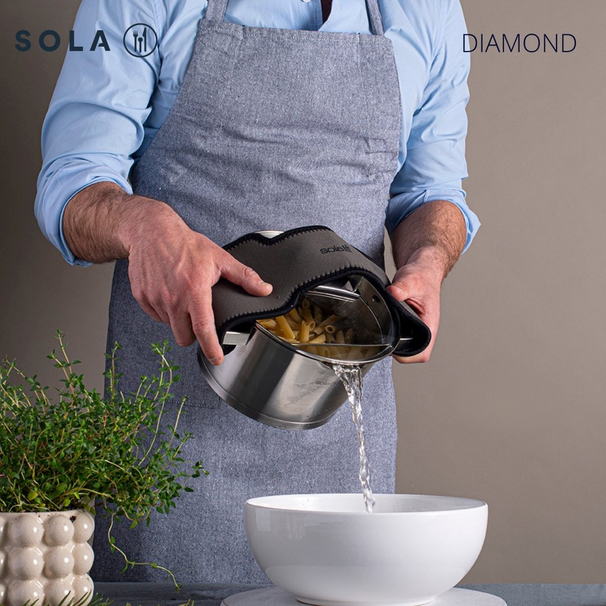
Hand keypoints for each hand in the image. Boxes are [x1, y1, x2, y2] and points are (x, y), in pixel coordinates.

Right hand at [121, 200, 271, 364]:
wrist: (151, 231)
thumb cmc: (185, 244)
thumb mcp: (219, 258)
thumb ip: (244, 276)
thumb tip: (264, 289)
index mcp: (194, 291)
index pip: (203, 329)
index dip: (211, 348)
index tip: (217, 358)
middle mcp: (172, 299)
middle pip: (184, 336)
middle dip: (193, 335)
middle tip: (199, 320)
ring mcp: (154, 299)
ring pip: (169, 326)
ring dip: (178, 320)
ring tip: (183, 298)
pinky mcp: (141, 298)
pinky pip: (156, 316)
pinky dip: (164, 311)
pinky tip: (170, 293)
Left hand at [386, 247, 443, 363]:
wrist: (423, 269)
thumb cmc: (422, 276)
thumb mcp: (411, 279)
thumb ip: (402, 287)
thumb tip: (393, 293)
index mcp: (429, 324)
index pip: (423, 353)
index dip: (408, 357)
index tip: (394, 351)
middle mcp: (424, 328)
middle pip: (412, 354)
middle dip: (397, 352)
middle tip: (382, 342)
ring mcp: (416, 327)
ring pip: (405, 346)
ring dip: (393, 344)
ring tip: (382, 335)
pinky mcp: (408, 323)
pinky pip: (400, 336)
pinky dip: (391, 335)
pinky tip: (383, 328)